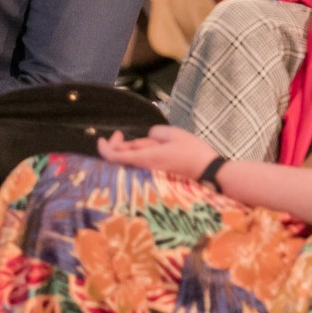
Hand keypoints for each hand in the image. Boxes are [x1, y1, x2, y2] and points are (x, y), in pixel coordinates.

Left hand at [97, 125, 218, 180]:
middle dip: (116, 146)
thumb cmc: (193, 152)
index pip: (115, 157)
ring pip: (129, 164)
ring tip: (139, 141)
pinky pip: (138, 168)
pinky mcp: (156, 178)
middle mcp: (145, 170)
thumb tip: (146, 140)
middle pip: (119, 161)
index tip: (102, 138)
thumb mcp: (172, 134)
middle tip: (120, 134)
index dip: (104, 148)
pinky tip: (144, 150)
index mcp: (146, 158)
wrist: (209, 173)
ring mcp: (150, 176)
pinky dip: (136, 158)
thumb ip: (153, 134)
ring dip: (128, 152)